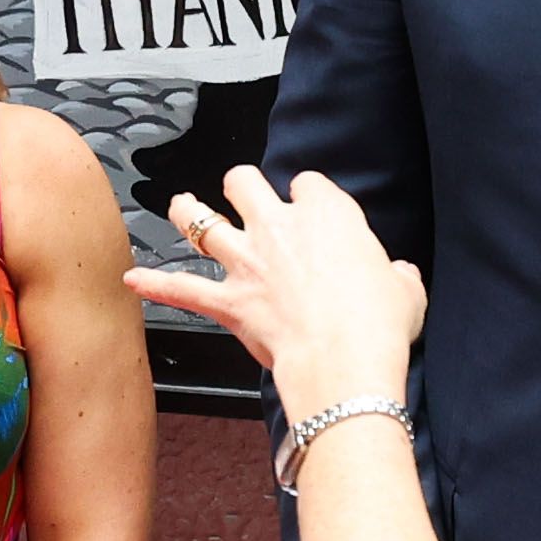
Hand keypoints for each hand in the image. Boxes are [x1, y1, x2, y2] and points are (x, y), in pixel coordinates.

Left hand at [131, 163, 426, 418]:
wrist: (343, 359)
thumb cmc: (378, 323)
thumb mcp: (407, 291)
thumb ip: (397, 277)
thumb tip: (400, 277)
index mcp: (327, 214)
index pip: (309, 184)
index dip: (309, 196)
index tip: (312, 209)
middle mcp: (279, 227)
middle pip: (244, 181)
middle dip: (241, 184)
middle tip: (243, 192)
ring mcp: (247, 262)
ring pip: (201, 220)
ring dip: (187, 212)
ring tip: (180, 206)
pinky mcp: (228, 302)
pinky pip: (181, 288)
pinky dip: (155, 284)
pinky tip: (133, 279)